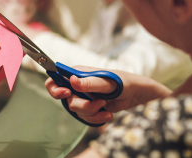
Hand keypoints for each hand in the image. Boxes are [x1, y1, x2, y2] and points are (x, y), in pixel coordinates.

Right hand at [45, 65, 171, 124]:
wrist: (136, 95)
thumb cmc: (122, 82)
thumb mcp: (106, 82)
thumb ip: (89, 83)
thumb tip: (72, 81)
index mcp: (77, 73)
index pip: (55, 78)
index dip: (55, 88)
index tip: (66, 94)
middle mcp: (77, 85)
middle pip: (66, 100)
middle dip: (82, 105)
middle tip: (97, 103)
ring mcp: (83, 97)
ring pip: (76, 111)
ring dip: (91, 112)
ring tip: (106, 106)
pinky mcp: (90, 108)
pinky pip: (85, 118)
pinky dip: (96, 118)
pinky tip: (108, 114)